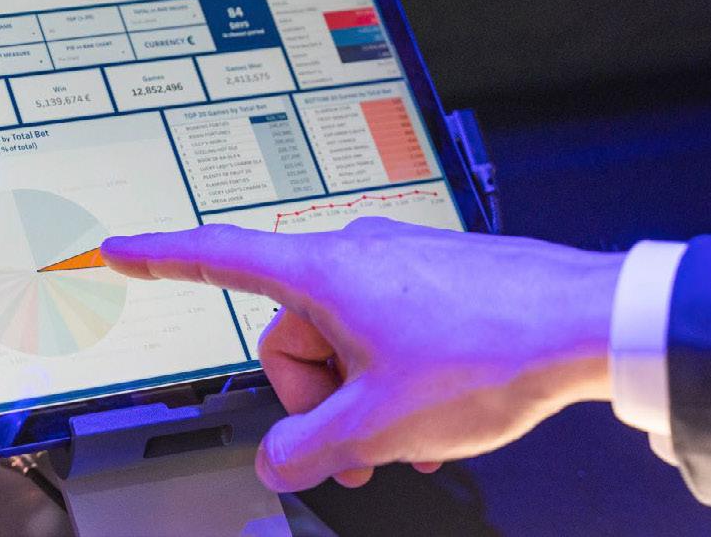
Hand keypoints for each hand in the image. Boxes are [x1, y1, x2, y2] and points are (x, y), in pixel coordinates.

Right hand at [101, 218, 621, 491]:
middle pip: (291, 334)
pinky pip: (387, 331)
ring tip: (405, 443)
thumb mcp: (380, 424)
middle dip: (314, 400)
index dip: (161, 258)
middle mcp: (357, 254)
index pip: (218, 256)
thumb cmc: (489, 353)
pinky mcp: (438, 278)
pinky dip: (393, 378)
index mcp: (323, 273)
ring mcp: (401, 262)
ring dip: (360, 398)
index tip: (119, 250)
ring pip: (344, 339)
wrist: (591, 323)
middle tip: (354, 449)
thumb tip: (279, 461)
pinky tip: (431, 422)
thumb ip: (310, 449)